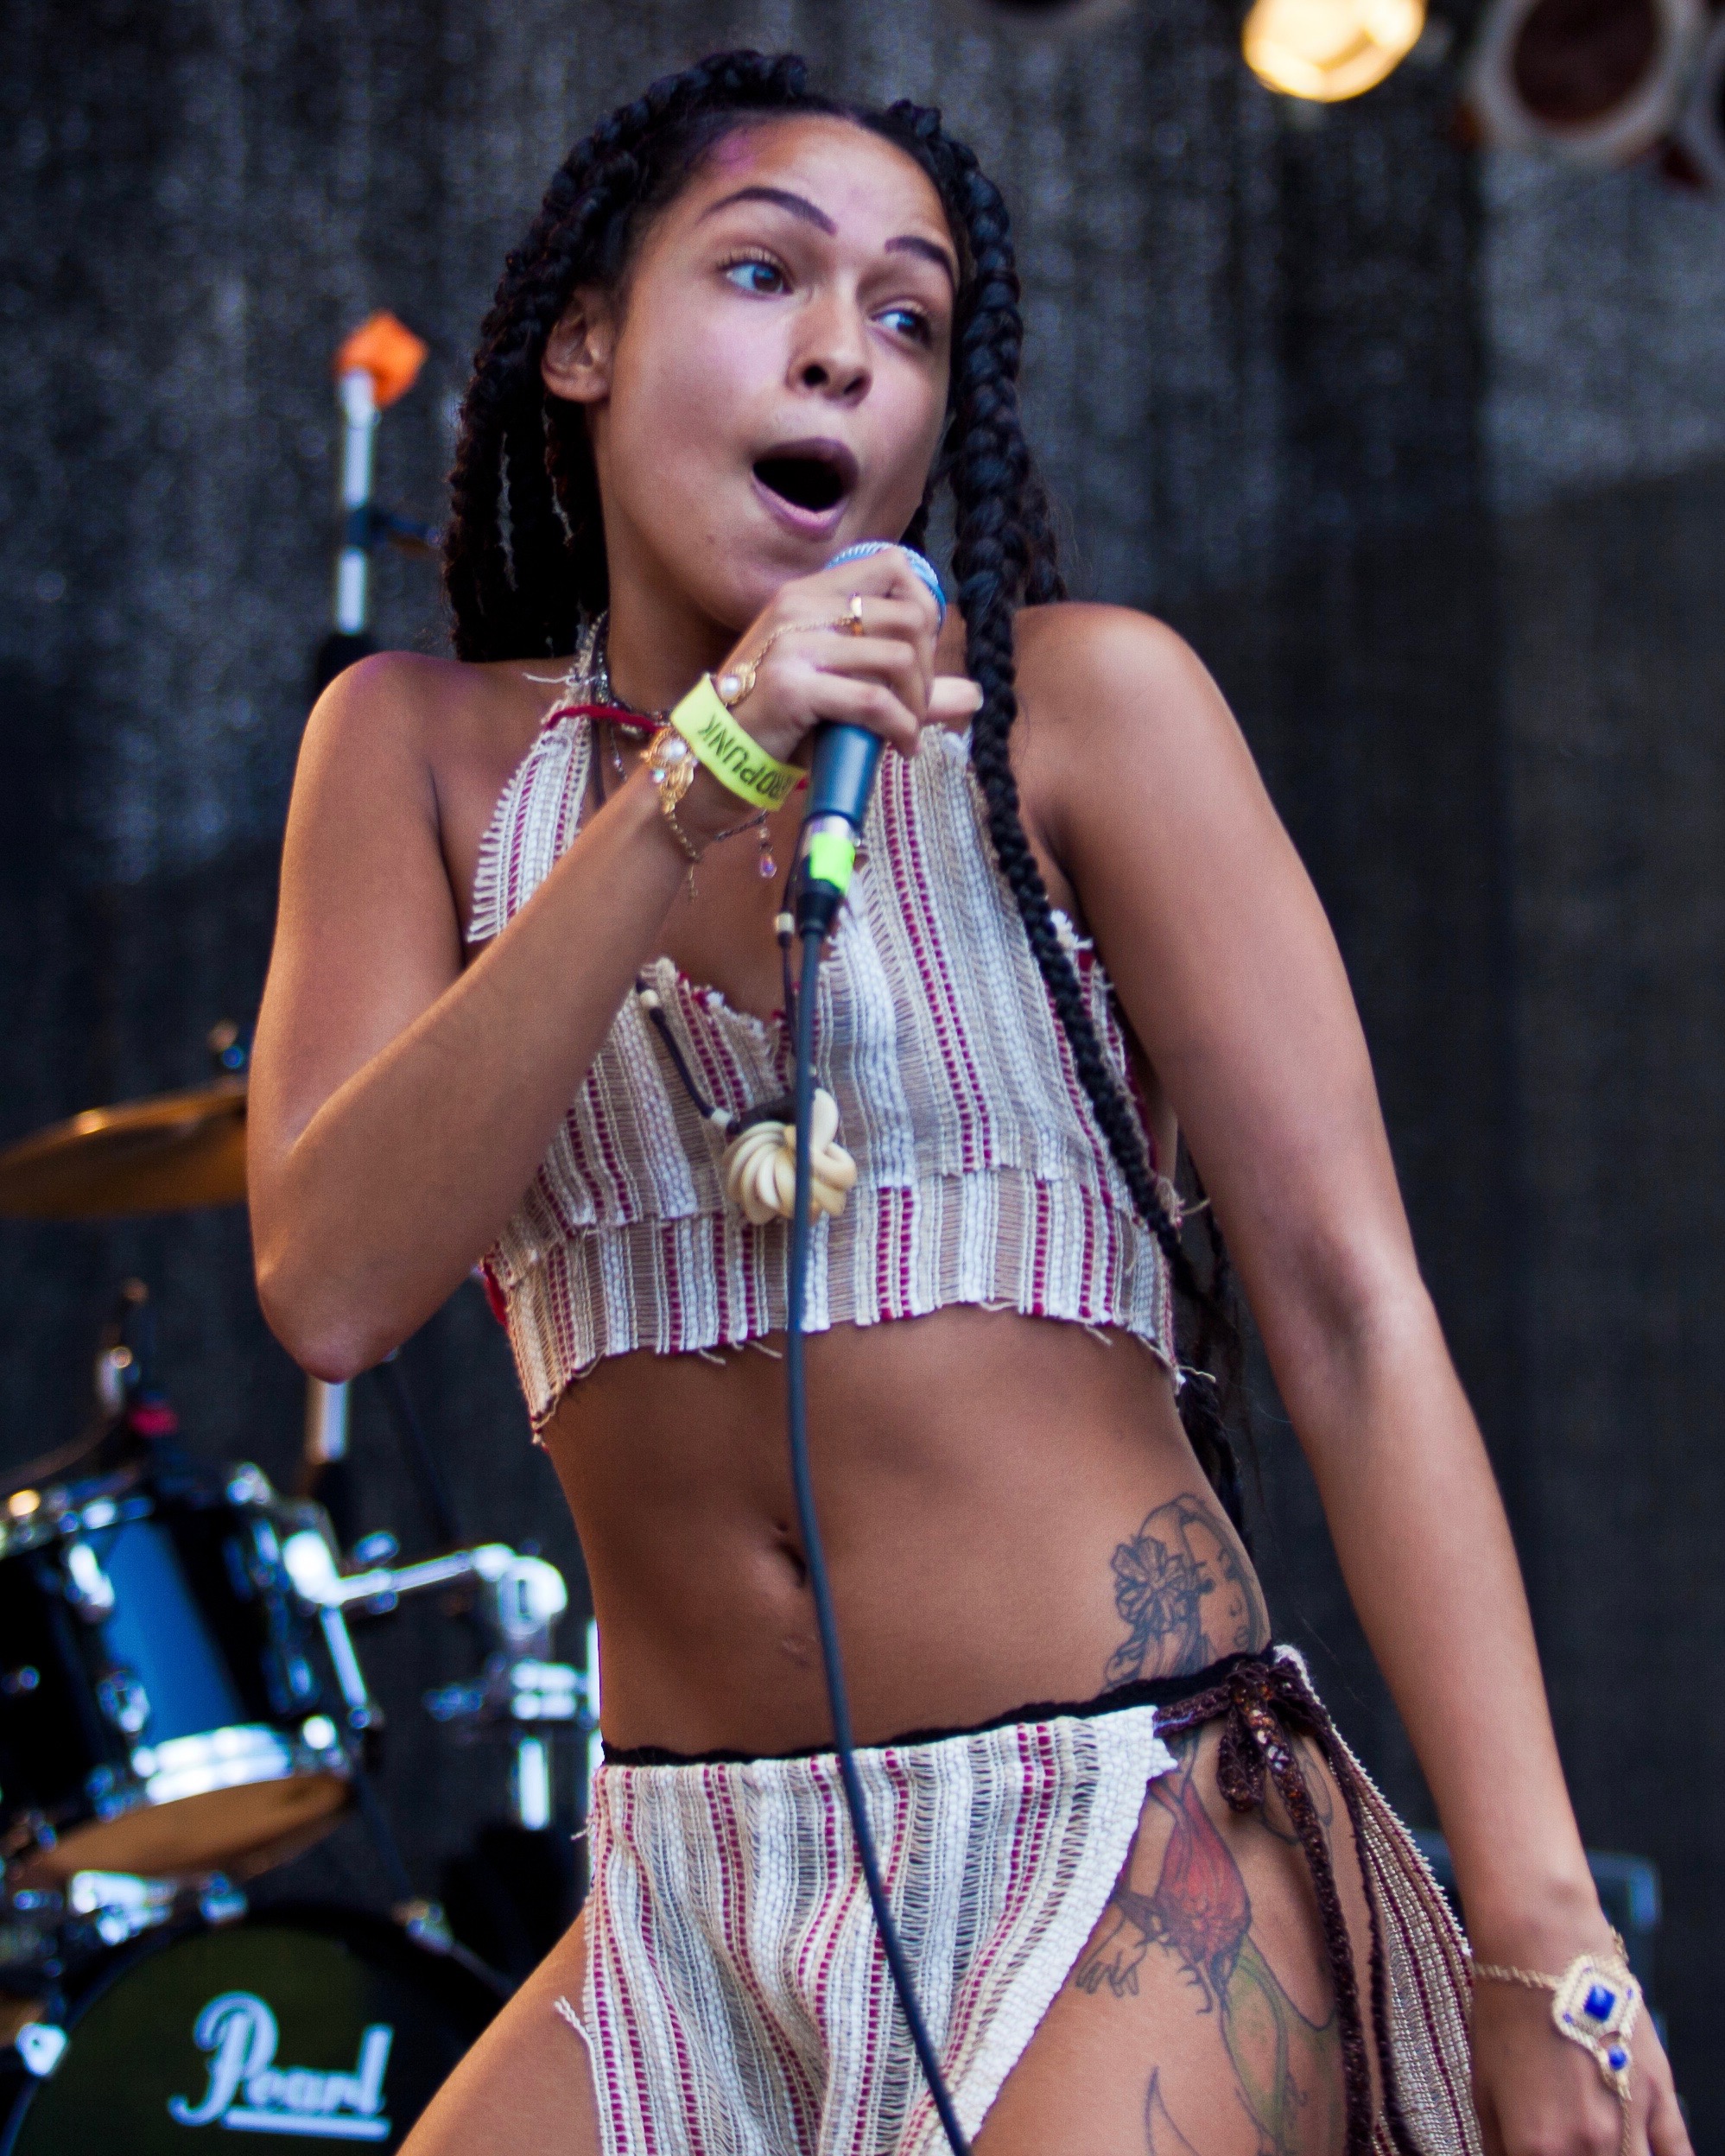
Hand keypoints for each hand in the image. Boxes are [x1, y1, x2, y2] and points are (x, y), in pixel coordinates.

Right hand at [712, 546, 981, 770]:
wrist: (713, 762)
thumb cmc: (779, 725)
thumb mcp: (842, 693)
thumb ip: (903, 687)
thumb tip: (972, 695)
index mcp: (809, 593)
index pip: (893, 565)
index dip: (926, 608)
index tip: (921, 658)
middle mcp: (800, 606)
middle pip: (910, 616)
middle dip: (929, 668)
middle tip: (916, 708)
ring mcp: (794, 644)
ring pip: (899, 657)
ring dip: (917, 704)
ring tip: (905, 732)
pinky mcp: (792, 686)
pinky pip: (875, 700)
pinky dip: (901, 728)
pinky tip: (898, 748)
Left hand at [1471, 1978, 1690, 2155]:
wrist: (1543, 1947)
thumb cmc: (1503, 2012)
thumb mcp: (1483, 2089)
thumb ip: (1498, 2148)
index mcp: (1537, 2149)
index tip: (1536, 2155)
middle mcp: (1589, 2147)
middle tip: (1564, 2143)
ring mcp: (1629, 2125)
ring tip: (1598, 2145)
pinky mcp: (1661, 2098)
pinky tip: (1642, 2153)